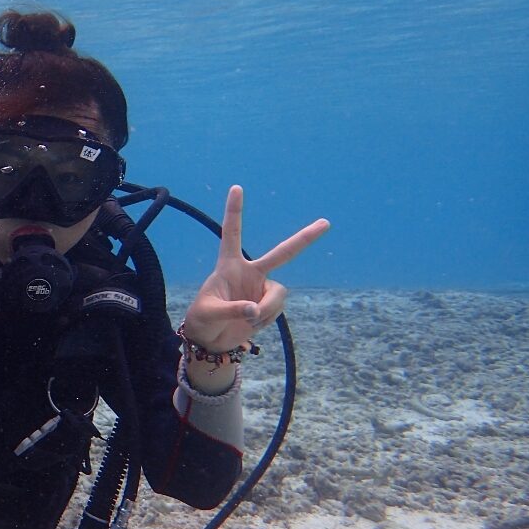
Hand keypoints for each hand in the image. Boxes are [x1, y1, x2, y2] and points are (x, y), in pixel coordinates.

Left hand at [182, 185, 329, 351]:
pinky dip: (266, 319)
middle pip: (282, 253)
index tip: (236, 187)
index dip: (234, 211)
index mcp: (229, 265)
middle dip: (304, 238)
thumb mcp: (209, 314)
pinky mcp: (269, 305)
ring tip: (248, 320)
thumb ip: (233, 310)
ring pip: (279, 294)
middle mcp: (249, 272)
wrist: (210, 341)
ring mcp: (262, 288)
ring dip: (267, 310)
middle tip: (326, 223)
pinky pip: (276, 310)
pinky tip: (252, 324)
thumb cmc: (202, 320)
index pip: (232, 233)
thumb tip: (255, 309)